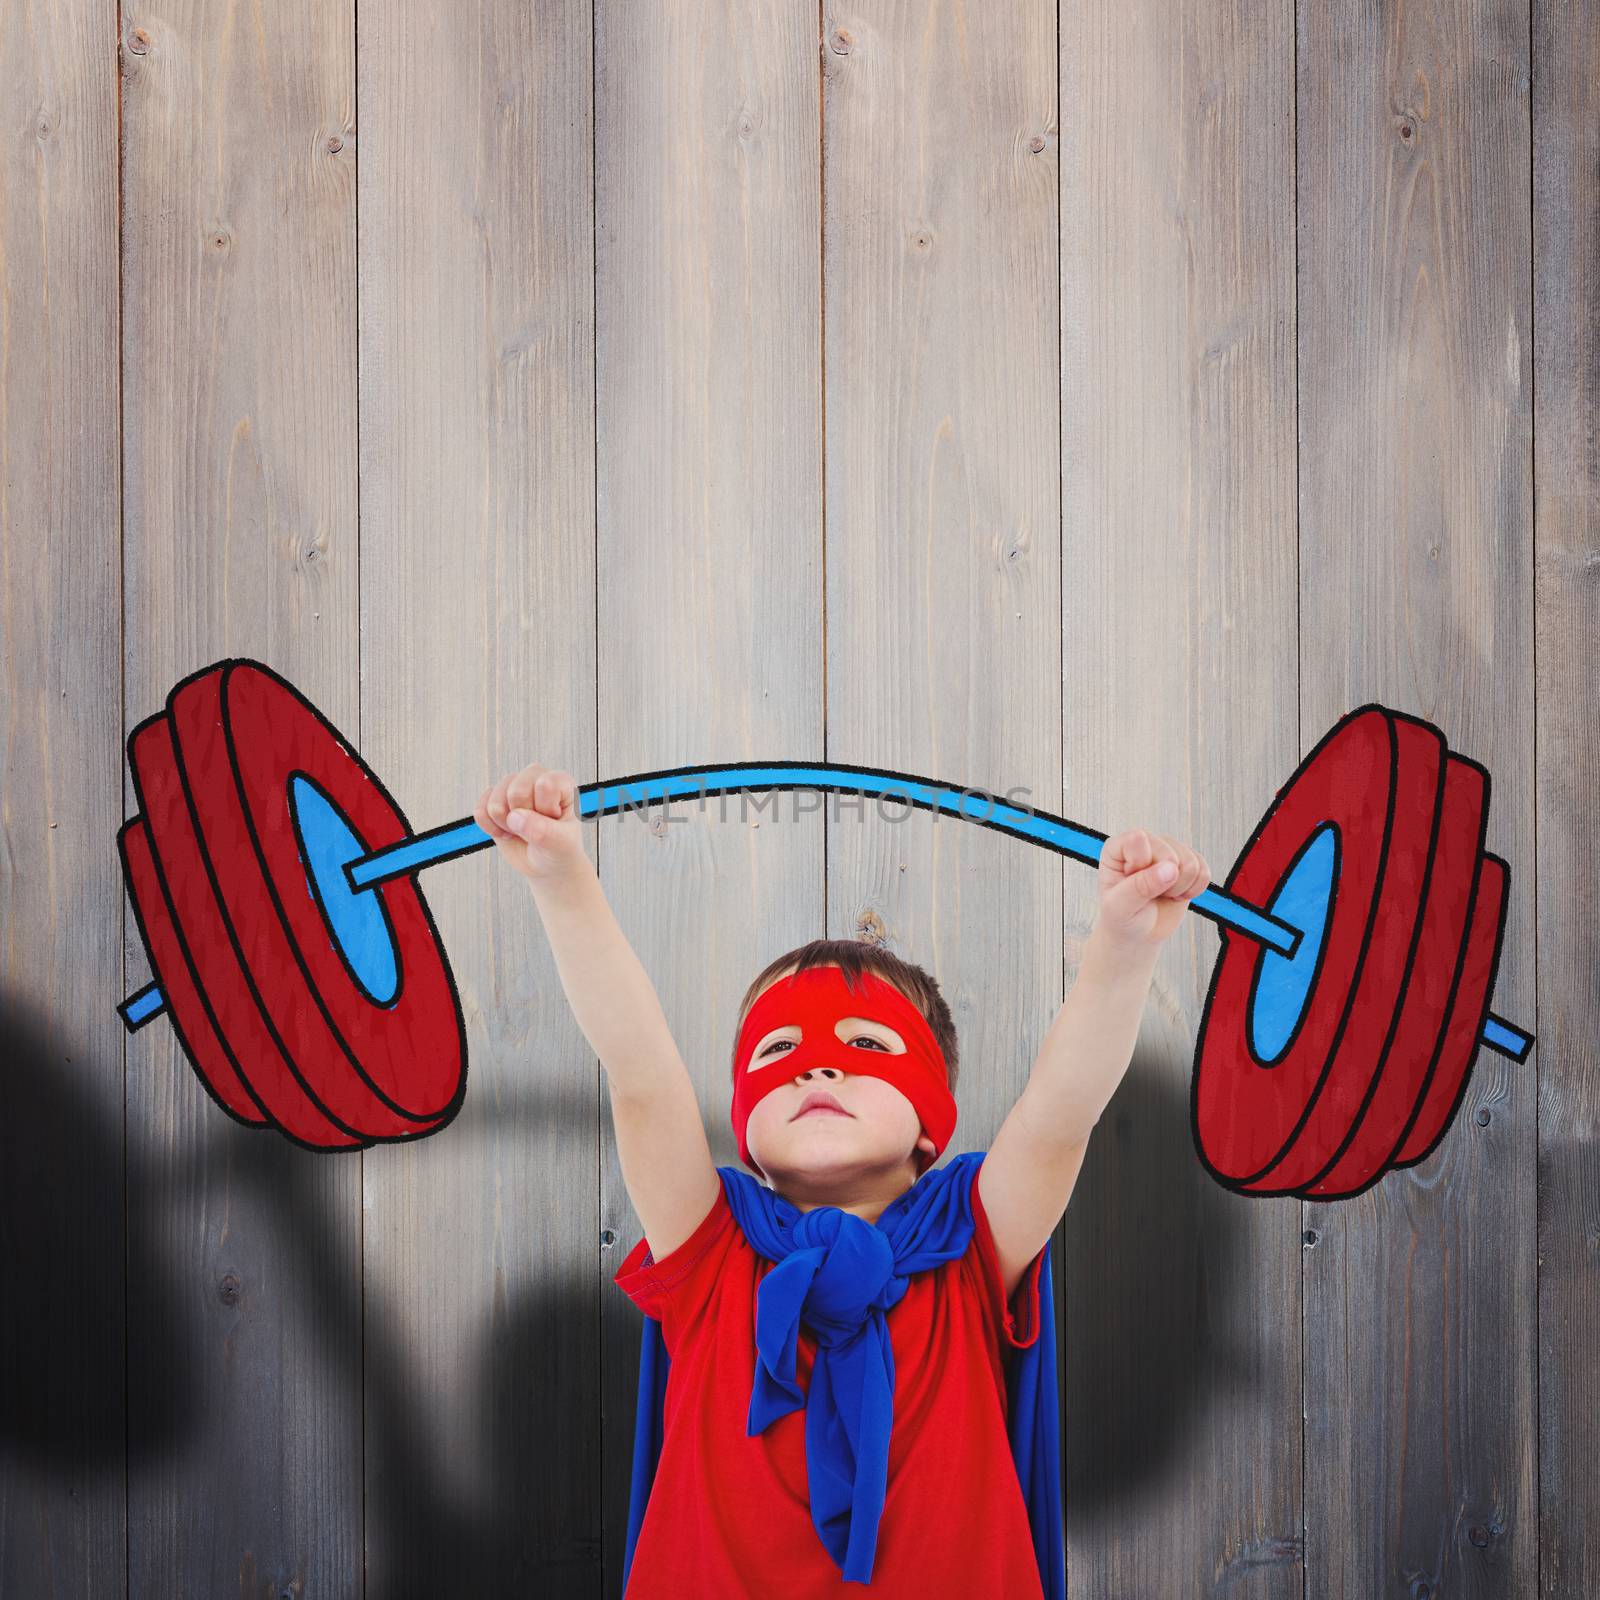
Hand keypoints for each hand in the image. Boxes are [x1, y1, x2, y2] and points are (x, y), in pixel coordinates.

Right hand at [474, 763, 589, 884]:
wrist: (545, 864)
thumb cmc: (560, 849)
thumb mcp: (561, 843)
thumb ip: (542, 830)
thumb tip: (515, 817)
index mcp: (560, 781)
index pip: (543, 785)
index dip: (544, 810)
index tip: (554, 820)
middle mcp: (534, 777)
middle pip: (516, 792)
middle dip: (523, 819)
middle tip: (535, 829)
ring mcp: (511, 786)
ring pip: (495, 801)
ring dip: (505, 825)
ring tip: (521, 831)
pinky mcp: (493, 799)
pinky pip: (480, 810)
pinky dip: (490, 827)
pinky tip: (506, 832)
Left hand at [1094, 827, 1210, 951]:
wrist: (1137, 933)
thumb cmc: (1121, 917)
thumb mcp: (1120, 906)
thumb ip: (1141, 886)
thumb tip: (1170, 868)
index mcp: (1118, 847)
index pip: (1138, 840)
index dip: (1140, 867)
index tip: (1129, 885)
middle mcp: (1145, 843)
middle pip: (1170, 855)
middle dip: (1163, 884)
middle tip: (1148, 896)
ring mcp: (1168, 850)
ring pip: (1191, 863)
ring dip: (1179, 888)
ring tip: (1161, 894)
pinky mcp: (1187, 862)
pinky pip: (1204, 871)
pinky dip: (1193, 890)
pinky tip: (1176, 894)